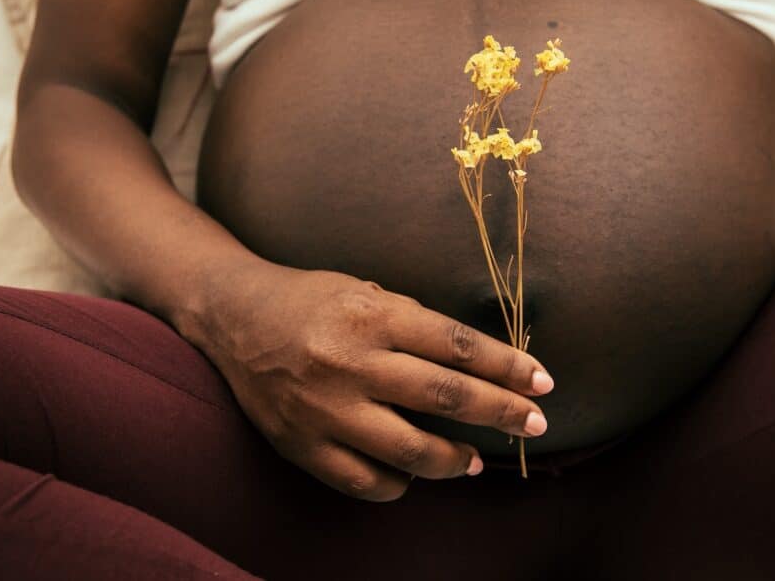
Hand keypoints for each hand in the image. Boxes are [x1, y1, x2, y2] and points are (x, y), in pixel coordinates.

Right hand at [191, 261, 554, 501]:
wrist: (233, 316)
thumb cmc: (311, 299)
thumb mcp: (367, 291)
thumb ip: (417, 325)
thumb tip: (479, 365)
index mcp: (372, 316)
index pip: (458, 346)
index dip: (508, 366)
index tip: (542, 382)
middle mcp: (351, 362)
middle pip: (446, 396)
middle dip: (502, 413)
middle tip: (535, 424)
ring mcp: (324, 409)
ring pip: (410, 450)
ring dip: (454, 460)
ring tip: (474, 461)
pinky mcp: (301, 445)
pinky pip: (365, 481)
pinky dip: (398, 483)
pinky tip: (411, 474)